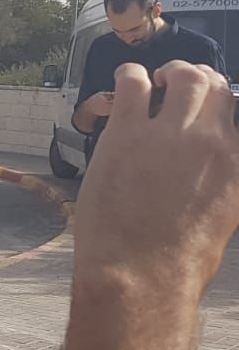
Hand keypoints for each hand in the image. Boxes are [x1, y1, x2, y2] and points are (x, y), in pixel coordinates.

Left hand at [74, 62, 238, 291]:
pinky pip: (132, 83)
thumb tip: (212, 176)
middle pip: (218, 89)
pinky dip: (129, 75)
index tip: (212, 113)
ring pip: (185, 77)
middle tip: (180, 87)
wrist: (140, 276)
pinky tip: (124, 80)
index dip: (226, 109)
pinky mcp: (128, 132)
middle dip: (201, 81)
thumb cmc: (178, 262)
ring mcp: (172, 134)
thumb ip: (223, 187)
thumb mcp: (223, 220)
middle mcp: (214, 143)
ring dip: (171, 72)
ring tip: (156, 80)